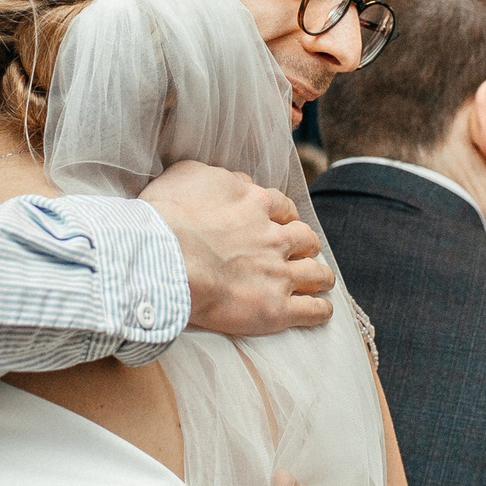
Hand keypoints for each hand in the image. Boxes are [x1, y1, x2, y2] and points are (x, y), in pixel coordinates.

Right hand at [139, 161, 332, 337]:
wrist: (162, 259)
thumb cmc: (166, 217)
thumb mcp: (189, 174)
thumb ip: (221, 176)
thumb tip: (240, 182)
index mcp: (256, 203)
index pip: (283, 208)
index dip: (285, 217)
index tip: (282, 224)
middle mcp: (274, 237)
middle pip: (306, 238)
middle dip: (306, 244)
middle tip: (302, 251)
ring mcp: (277, 273)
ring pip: (315, 273)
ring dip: (321, 276)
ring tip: (323, 280)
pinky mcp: (275, 308)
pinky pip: (310, 311)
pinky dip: (320, 311)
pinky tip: (323, 311)